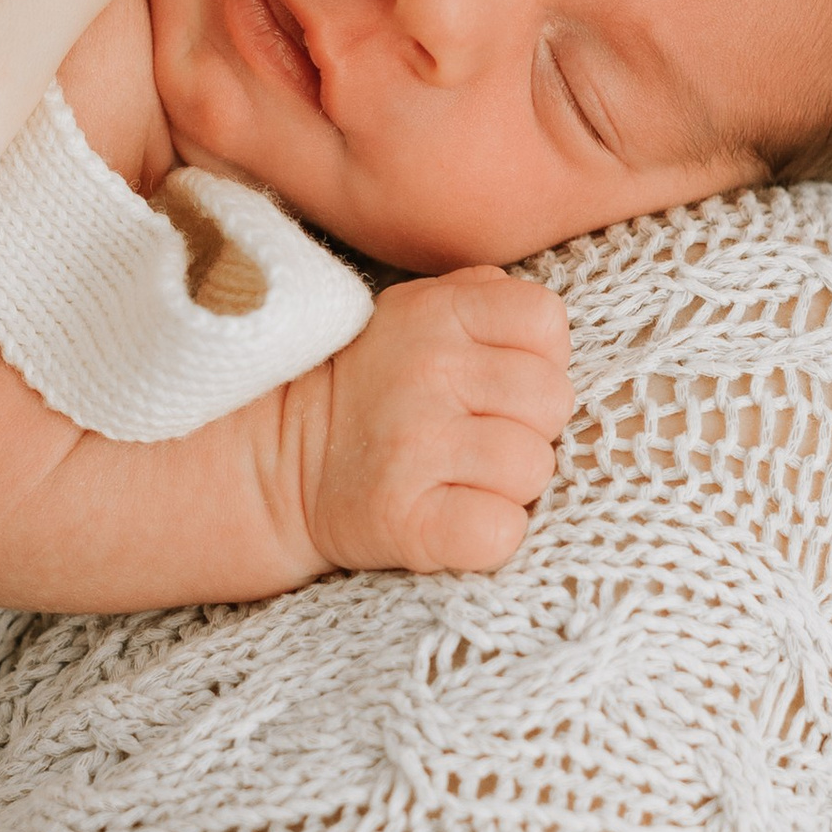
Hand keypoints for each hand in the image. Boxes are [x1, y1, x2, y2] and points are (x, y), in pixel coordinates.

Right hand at [298, 270, 571, 575]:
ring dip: (508, 483)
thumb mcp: (414, 313)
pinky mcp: (407, 522)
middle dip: (529, 423)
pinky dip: (489, 534)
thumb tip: (548, 324)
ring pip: (533, 468)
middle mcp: (427, 372)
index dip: (538, 356)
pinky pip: (501, 532)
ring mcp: (415, 448)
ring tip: (460, 475)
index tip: (498, 382)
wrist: (279, 462)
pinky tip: (454, 516)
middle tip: (476, 434)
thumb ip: (483, 297)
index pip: (545, 319)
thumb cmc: (372, 388)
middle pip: (552, 399)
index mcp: (436, 312)